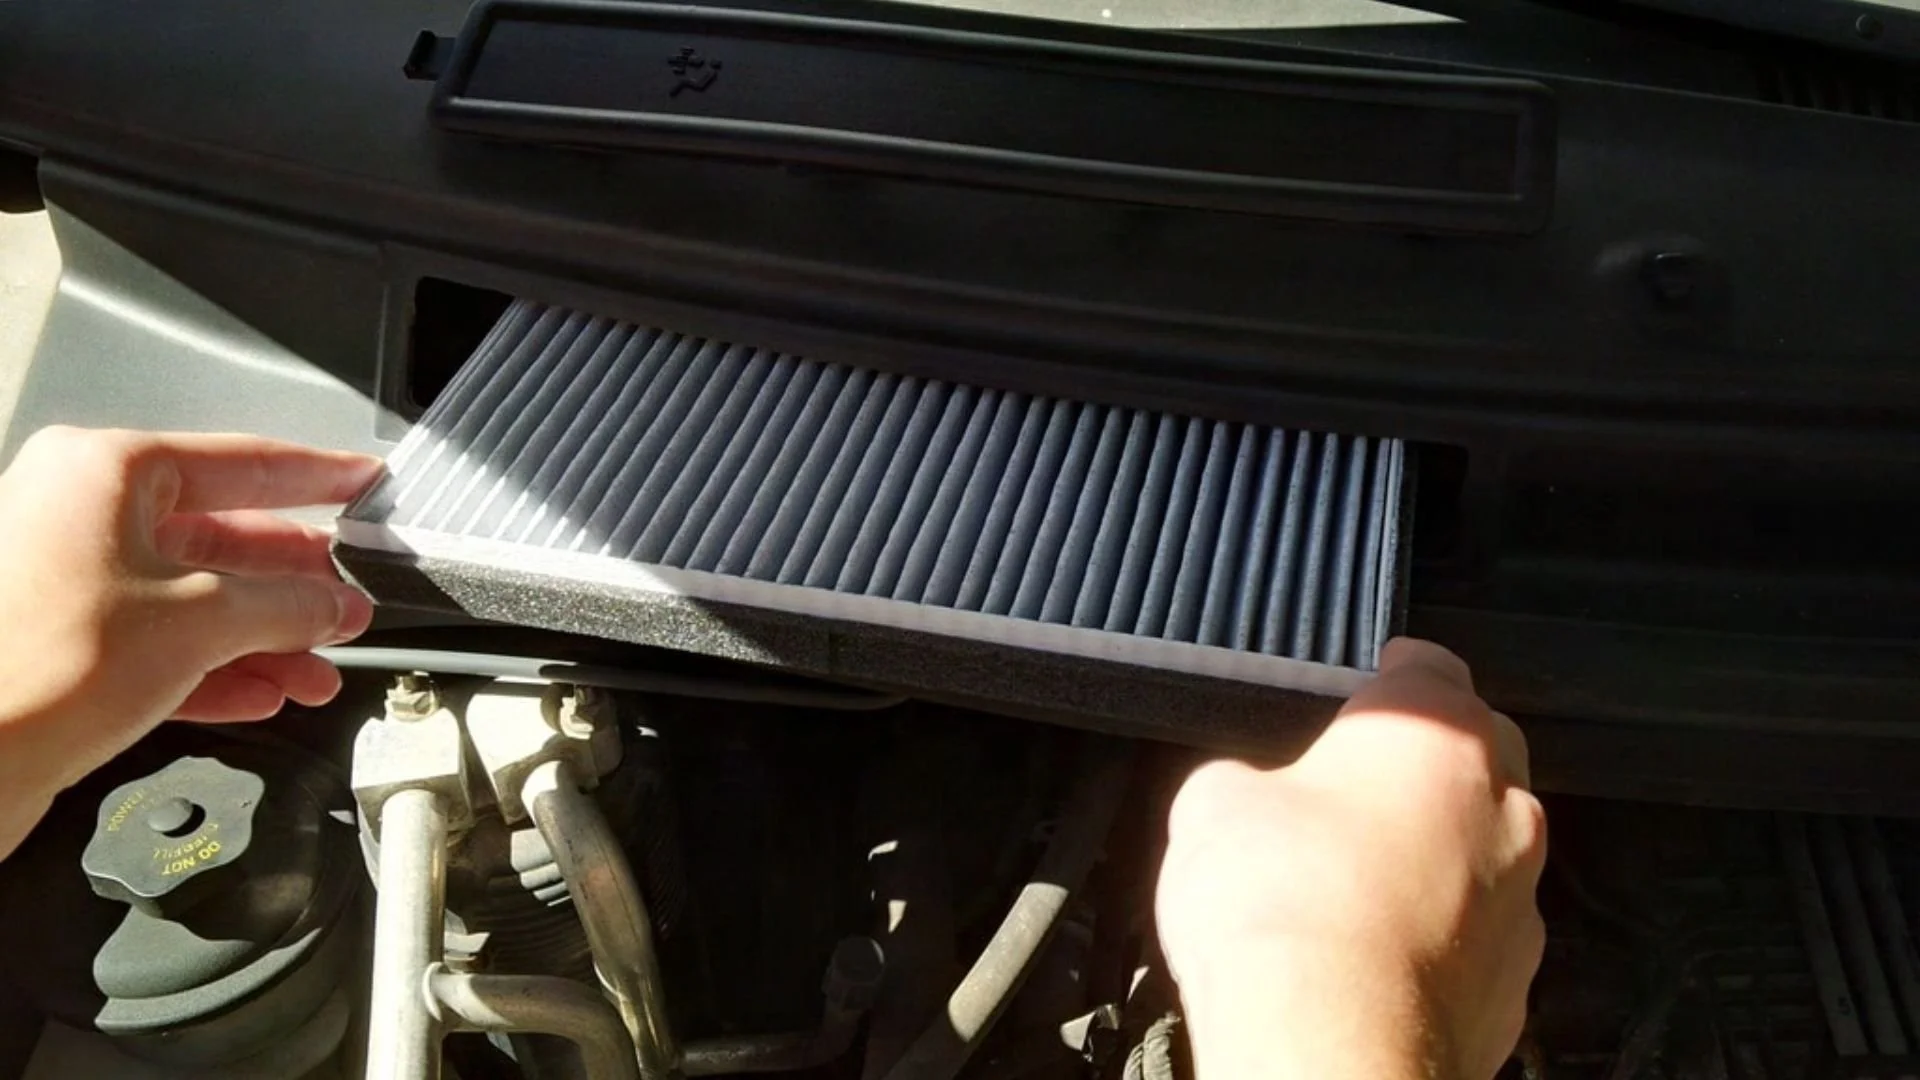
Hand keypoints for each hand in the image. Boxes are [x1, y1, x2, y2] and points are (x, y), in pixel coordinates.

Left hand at [0, 427, 381, 858]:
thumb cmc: (36, 665)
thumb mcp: (204, 620)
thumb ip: (290, 606)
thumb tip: (336, 604)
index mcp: (104, 473)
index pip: (242, 462)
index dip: (318, 476)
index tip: (363, 483)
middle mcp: (79, 516)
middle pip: (221, 538)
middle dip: (293, 585)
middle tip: (350, 602)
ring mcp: (67, 582)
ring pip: (195, 599)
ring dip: (265, 639)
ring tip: (317, 668)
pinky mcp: (61, 648)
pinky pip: (162, 645)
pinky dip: (217, 668)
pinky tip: (263, 692)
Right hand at [1156, 638, 1545, 1079]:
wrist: (1330, 1048)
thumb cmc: (1280, 908)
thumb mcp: (1212, 806)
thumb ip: (1244, 782)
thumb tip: (1246, 797)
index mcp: (1433, 735)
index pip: (1431, 669)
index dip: (1395, 671)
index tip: (1377, 676)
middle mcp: (1499, 807)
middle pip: (1478, 758)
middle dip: (1425, 769)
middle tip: (1356, 793)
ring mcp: (1519, 902)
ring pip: (1486, 855)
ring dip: (1439, 860)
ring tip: (1360, 891)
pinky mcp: (1515, 987)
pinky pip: (1480, 941)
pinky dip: (1440, 941)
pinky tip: (1381, 958)